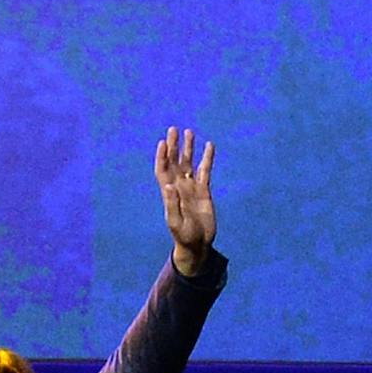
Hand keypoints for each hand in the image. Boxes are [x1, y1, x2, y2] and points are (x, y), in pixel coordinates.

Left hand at [154, 126, 216, 276]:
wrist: (197, 243)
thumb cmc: (184, 236)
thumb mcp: (176, 222)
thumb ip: (172, 204)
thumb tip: (168, 186)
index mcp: (169, 193)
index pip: (163, 170)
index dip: (162, 157)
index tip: (163, 142)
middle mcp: (179, 187)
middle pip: (175, 162)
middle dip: (173, 146)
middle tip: (173, 129)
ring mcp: (191, 188)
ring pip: (189, 163)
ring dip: (188, 148)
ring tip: (189, 132)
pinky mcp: (204, 191)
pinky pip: (205, 171)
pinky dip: (207, 158)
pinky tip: (209, 146)